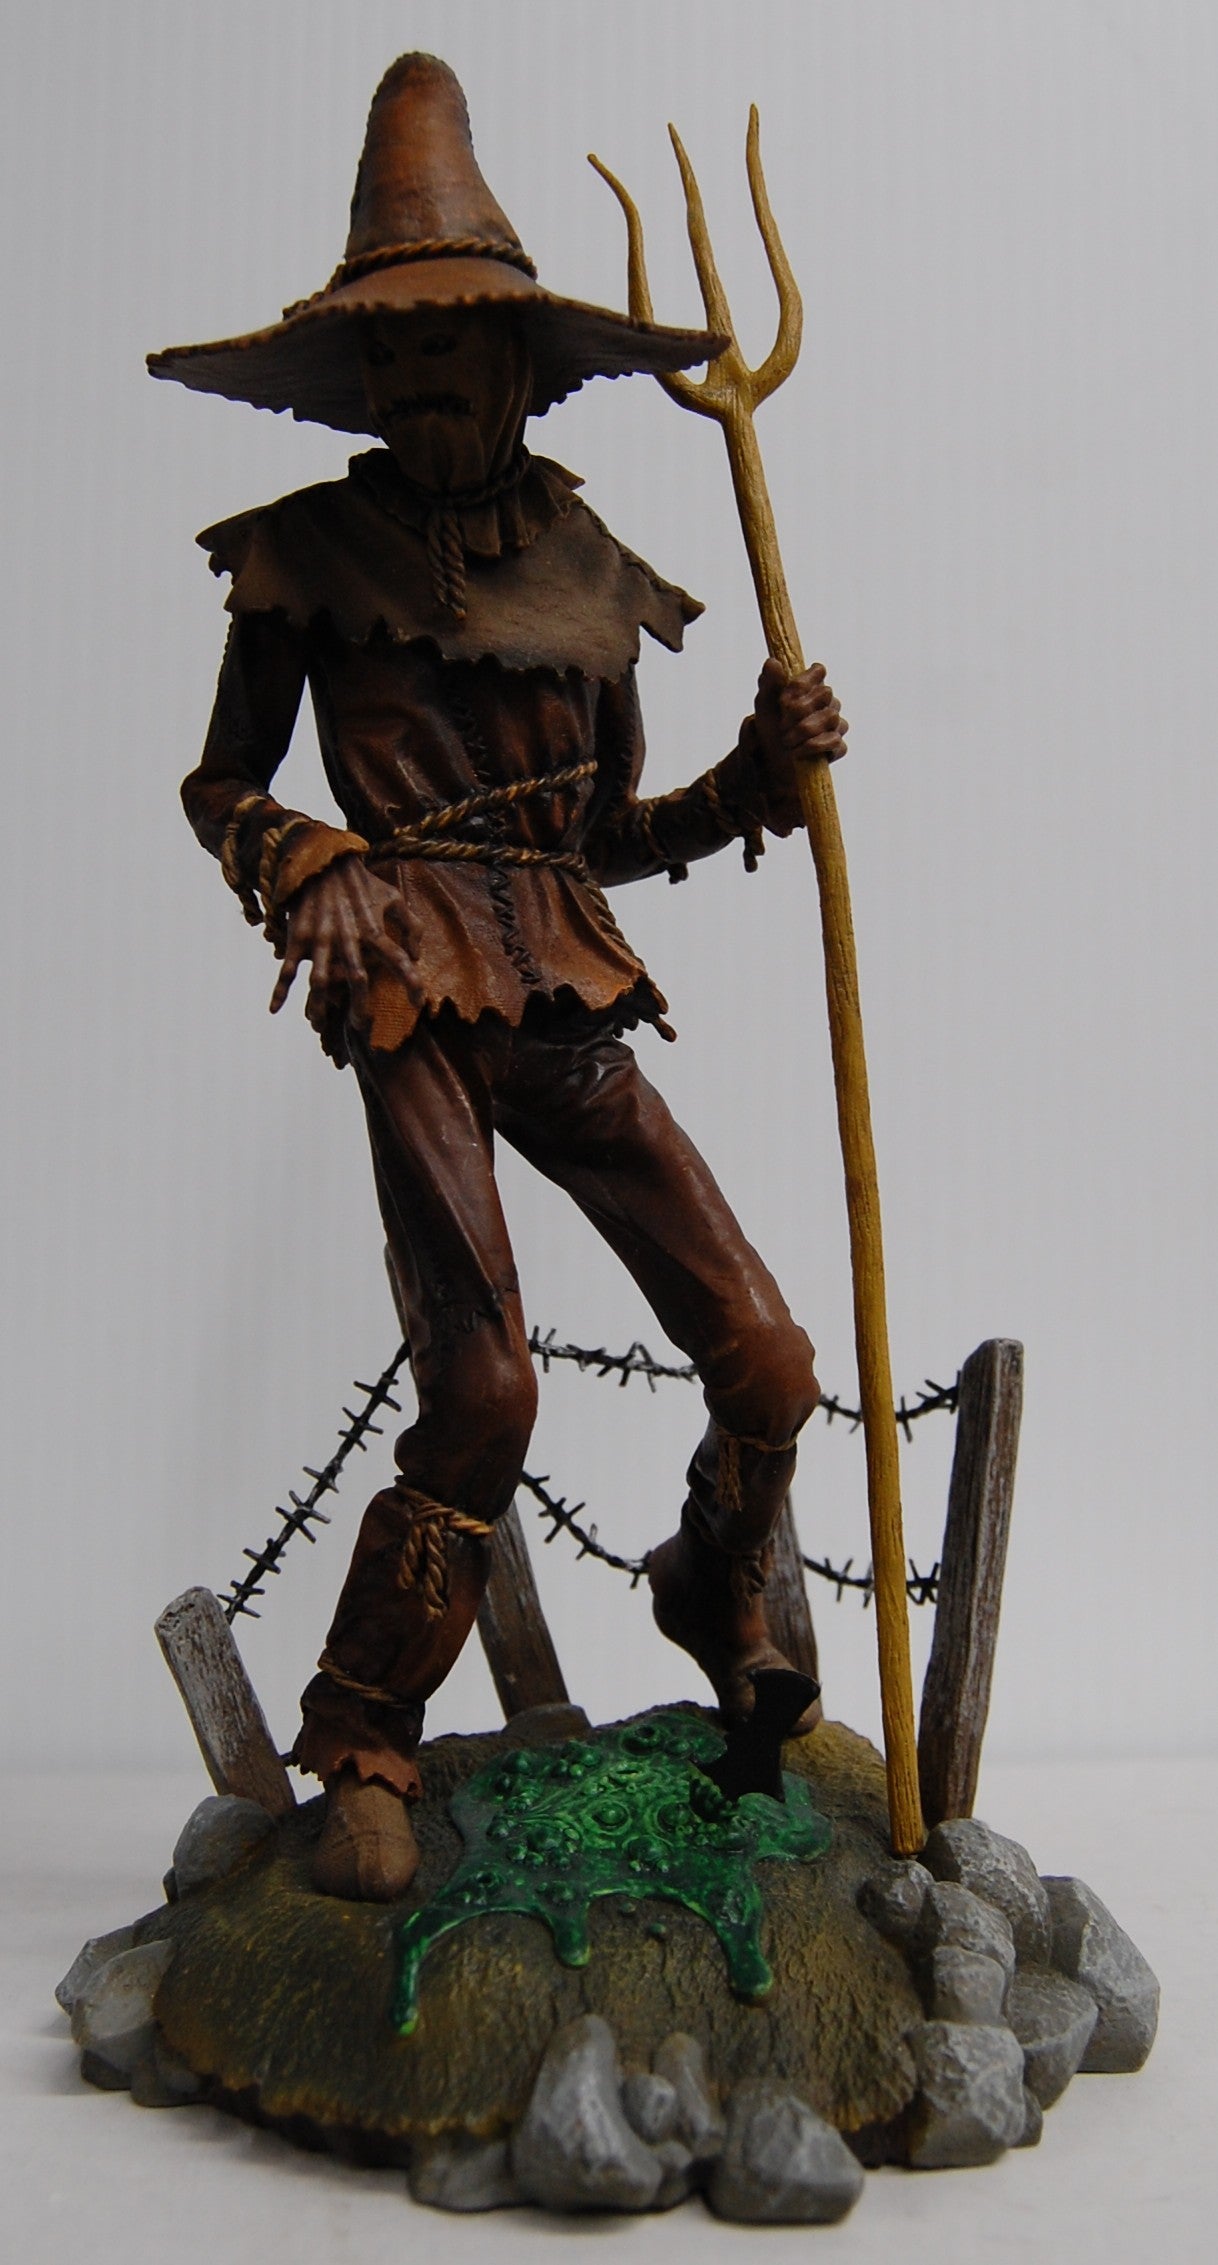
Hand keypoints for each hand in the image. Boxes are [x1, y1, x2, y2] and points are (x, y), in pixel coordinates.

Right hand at [269, 854, 418, 1055]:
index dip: (411, 982)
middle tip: (360, 1025)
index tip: (418, 1001)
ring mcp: (321, 940)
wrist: (323, 858)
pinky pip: (288, 968)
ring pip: (320, 982)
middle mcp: (348, 940)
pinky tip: (274, 1009)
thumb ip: (411, 927)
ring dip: (318, 1007)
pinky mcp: (299, 937)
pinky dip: (279, 990)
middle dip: (359, 1008)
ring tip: (318, 1025)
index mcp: (374, 931)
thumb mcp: (394, 898)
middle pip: (357, 981)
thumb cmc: (362, 882)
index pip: (399, 961)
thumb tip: (416, 956)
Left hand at [747, 658, 847, 834]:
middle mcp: (828, 703)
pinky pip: (836, 742)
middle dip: (799, 710)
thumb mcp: (764, 704)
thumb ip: (768, 682)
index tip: (784, 699)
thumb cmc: (770, 727)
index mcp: (811, 687)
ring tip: (786, 742)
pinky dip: (814, 747)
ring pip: (831, 718)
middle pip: (826, 694)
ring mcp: (836, 724)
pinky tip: (798, 753)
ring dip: (804, 731)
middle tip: (781, 725)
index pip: (819, 671)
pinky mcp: (838, 746)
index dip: (803, 683)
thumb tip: (773, 662)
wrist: (771, 761)